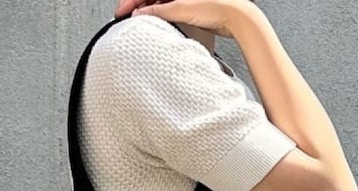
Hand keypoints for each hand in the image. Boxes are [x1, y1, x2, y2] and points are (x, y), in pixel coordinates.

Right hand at [112, 0, 259, 39]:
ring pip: (158, 3)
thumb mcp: (181, 9)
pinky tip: (154, 23)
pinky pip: (168, 10)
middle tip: (126, 18)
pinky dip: (158, 16)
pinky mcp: (189, 8)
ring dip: (147, 12)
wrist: (236, 17)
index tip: (121, 12)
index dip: (131, 1)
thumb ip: (158, 12)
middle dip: (137, 5)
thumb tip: (140, 14)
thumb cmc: (216, 8)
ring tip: (138, 22)